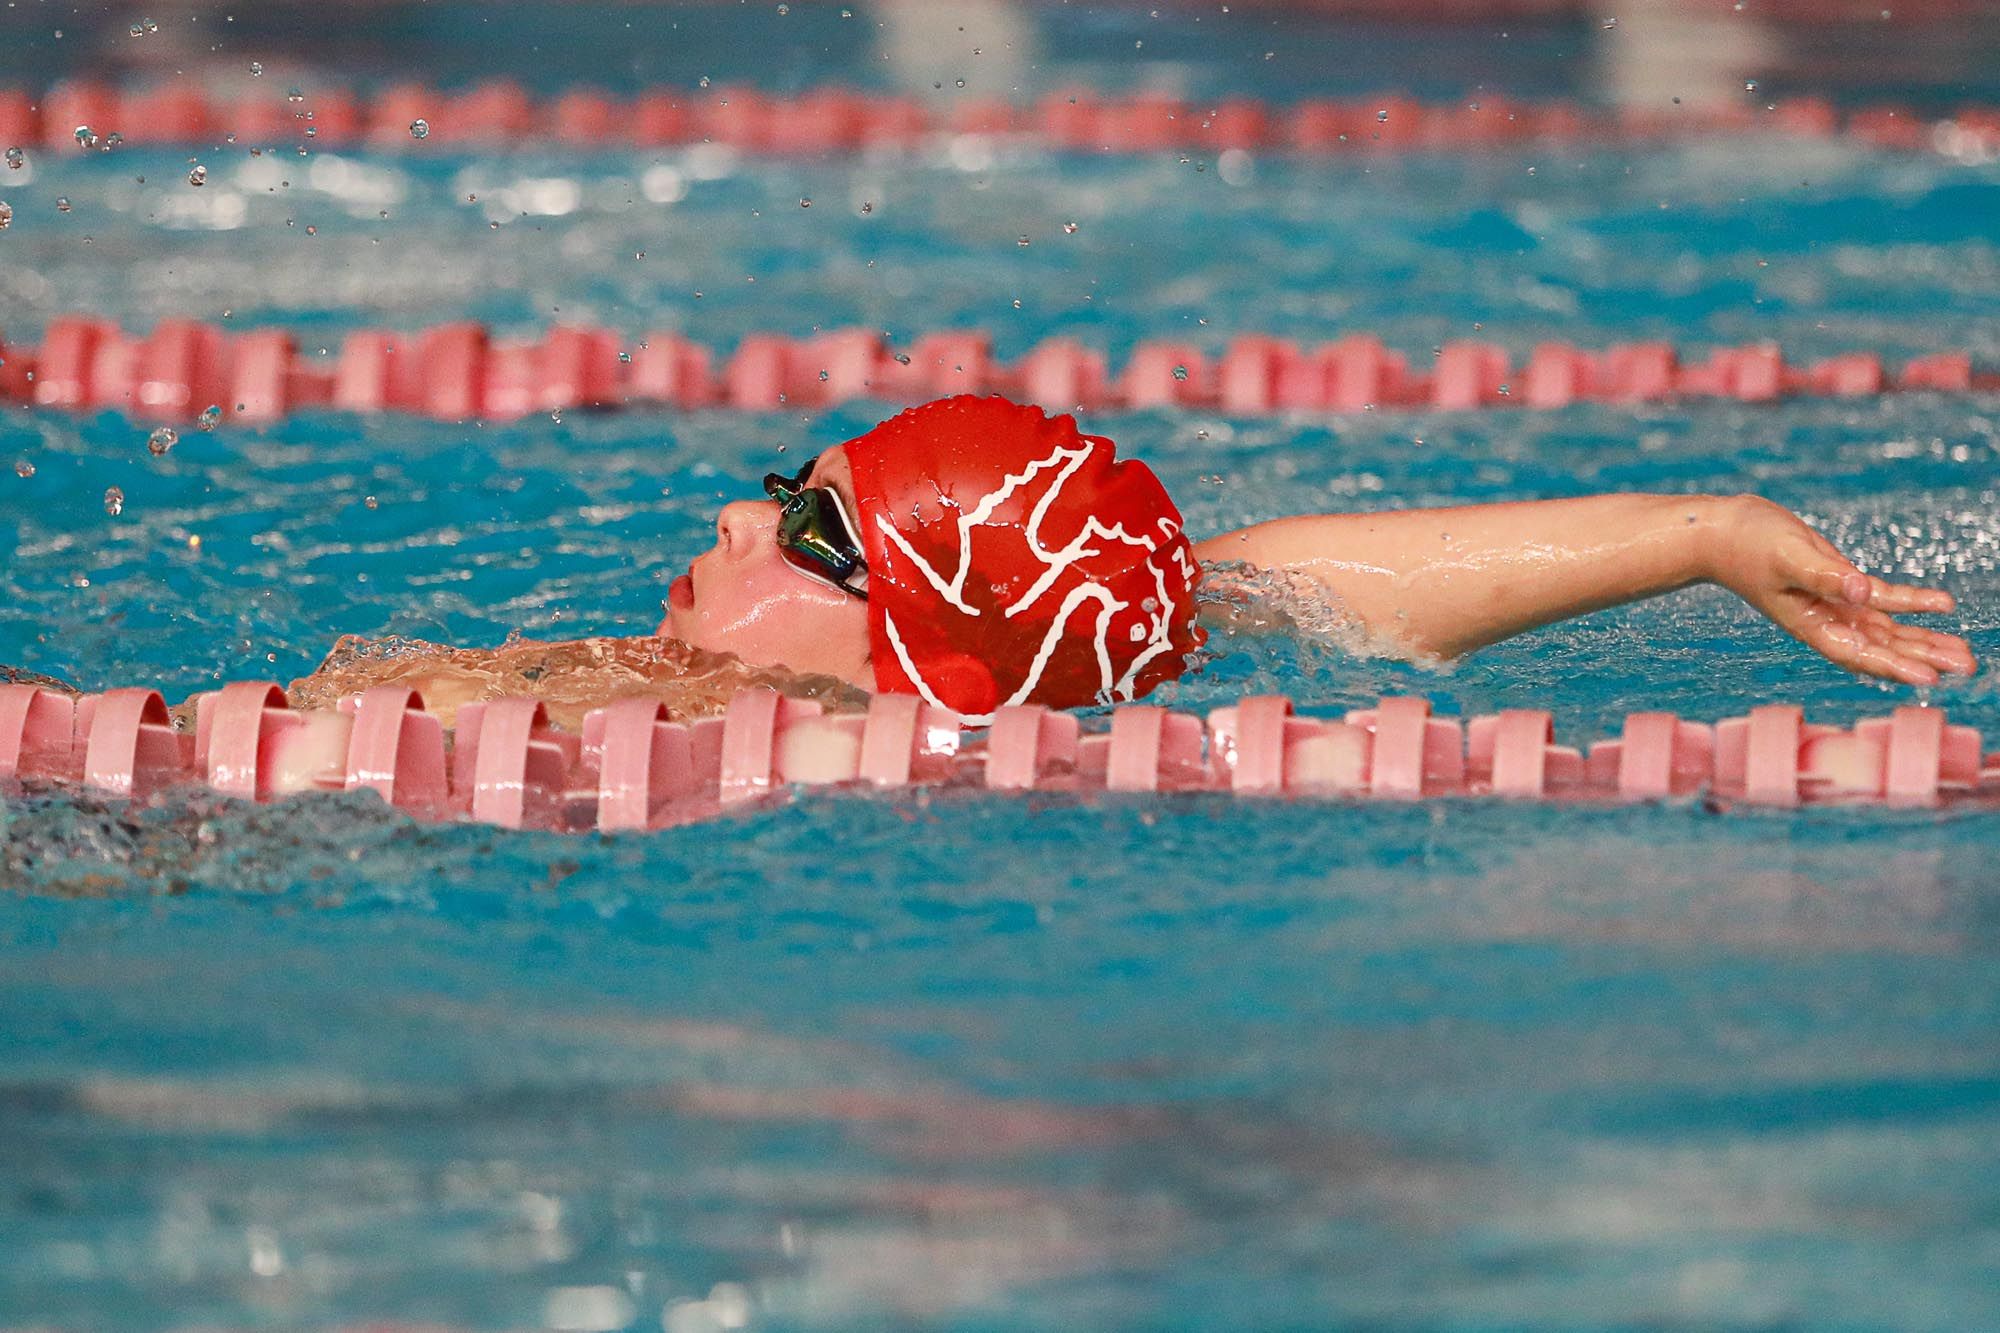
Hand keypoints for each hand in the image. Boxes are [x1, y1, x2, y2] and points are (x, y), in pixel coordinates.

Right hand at [1707, 495, 1976, 684]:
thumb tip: (1860, 591)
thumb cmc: (1747, 545)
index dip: (1893, 667)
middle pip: (1881, 648)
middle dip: (1923, 658)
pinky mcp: (1840, 585)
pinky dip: (1911, 605)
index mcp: (1809, 624)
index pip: (1858, 653)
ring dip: (1924, 642)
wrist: (1722, 534)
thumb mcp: (1787, 557)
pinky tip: (1942, 606)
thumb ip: (1824, 575)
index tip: (1929, 679)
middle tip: (1966, 667)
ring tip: (1962, 654)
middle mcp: (1825, 622)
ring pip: (1887, 631)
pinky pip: (1882, 601)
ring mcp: (1834, 606)